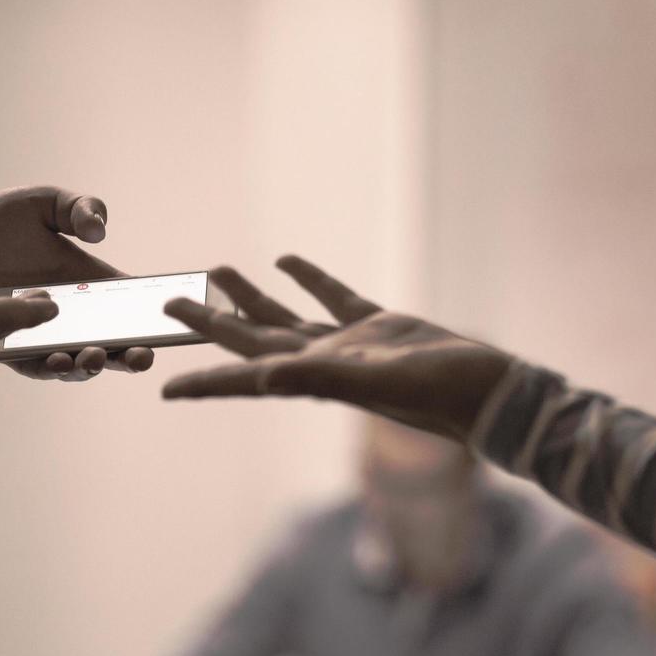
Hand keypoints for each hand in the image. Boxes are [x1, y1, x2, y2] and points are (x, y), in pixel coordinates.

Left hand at [0, 186, 154, 381]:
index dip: (148, 319)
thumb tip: (101, 231)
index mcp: (83, 284)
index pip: (126, 308)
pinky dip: (49, 366)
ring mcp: (35, 336)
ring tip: (95, 356)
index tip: (165, 324)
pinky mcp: (2, 349)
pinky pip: (31, 366)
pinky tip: (59, 358)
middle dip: (129, 356)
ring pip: (73, 363)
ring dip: (90, 366)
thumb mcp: (41, 203)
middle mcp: (64, 316)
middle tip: (141, 356)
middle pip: (109, 344)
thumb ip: (78, 207)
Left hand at [160, 257, 511, 441]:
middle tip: (168, 304)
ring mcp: (349, 343)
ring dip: (251, 295)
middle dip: (209, 322)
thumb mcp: (374, 382)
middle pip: (251, 339)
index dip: (203, 384)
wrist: (491, 391)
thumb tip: (262, 377)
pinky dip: (308, 278)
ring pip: (285, 315)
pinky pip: (332, 298)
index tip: (164, 390)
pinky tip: (287, 260)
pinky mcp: (379, 324)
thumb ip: (317, 377)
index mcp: (311, 378)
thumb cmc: (438, 395)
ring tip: (218, 269)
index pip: (243, 378)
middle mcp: (322, 362)